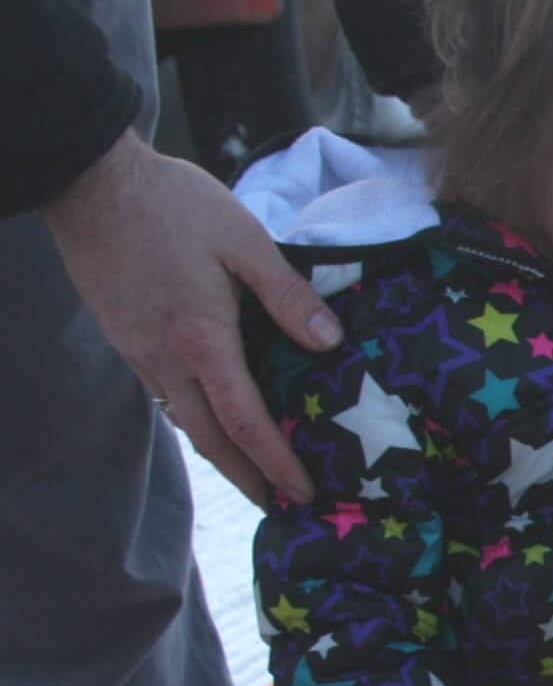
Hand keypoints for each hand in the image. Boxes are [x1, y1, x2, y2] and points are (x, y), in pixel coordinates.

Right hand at [39, 132, 344, 505]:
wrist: (89, 182)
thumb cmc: (170, 204)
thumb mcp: (245, 240)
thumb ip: (289, 295)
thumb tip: (330, 342)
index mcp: (201, 339)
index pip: (245, 422)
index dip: (277, 462)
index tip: (303, 492)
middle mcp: (165, 358)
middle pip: (209, 439)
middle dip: (247, 477)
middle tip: (280, 504)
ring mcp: (137, 351)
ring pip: (182, 418)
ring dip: (219, 451)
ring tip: (253, 469)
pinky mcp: (123, 338)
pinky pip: (164, 392)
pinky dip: (193, 416)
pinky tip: (213, 413)